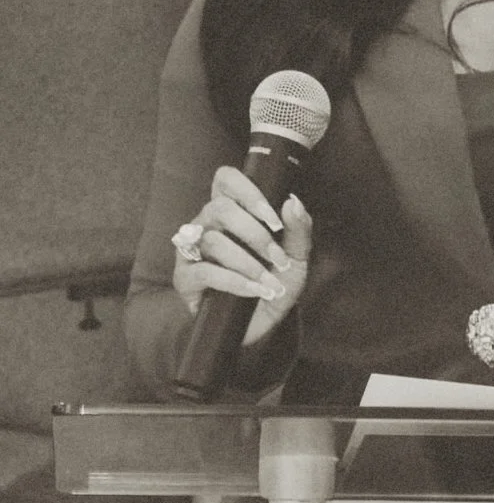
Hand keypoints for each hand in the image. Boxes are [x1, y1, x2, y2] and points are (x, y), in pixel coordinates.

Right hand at [172, 166, 311, 346]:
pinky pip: (205, 271)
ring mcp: (192, 249)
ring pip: (213, 240)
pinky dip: (235, 281)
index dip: (247, 191)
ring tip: (270, 282)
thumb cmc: (277, 280)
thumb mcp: (297, 255)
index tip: (274, 217)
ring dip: (249, 263)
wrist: (262, 323)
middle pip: (221, 208)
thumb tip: (292, 202)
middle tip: (278, 257)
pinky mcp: (185, 277)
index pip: (226, 179)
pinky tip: (255, 291)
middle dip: (255, 234)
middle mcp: (207, 223)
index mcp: (233, 209)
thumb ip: (299, 229)